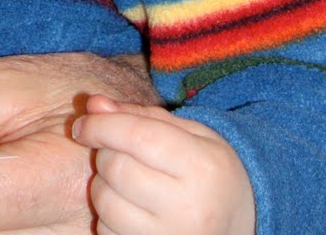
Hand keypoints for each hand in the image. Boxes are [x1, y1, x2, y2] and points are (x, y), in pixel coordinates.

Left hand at [73, 95, 255, 234]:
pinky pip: (108, 233)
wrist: (243, 223)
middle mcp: (188, 208)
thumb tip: (92, 104)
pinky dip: (108, 218)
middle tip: (116, 153)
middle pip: (117, 169)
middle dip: (104, 154)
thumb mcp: (189, 134)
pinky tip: (128, 210)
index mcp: (201, 167)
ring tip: (123, 182)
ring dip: (102, 187)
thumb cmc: (210, 171)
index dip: (101, 125)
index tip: (82, 124)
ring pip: (107, 204)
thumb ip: (140, 116)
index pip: (137, 136)